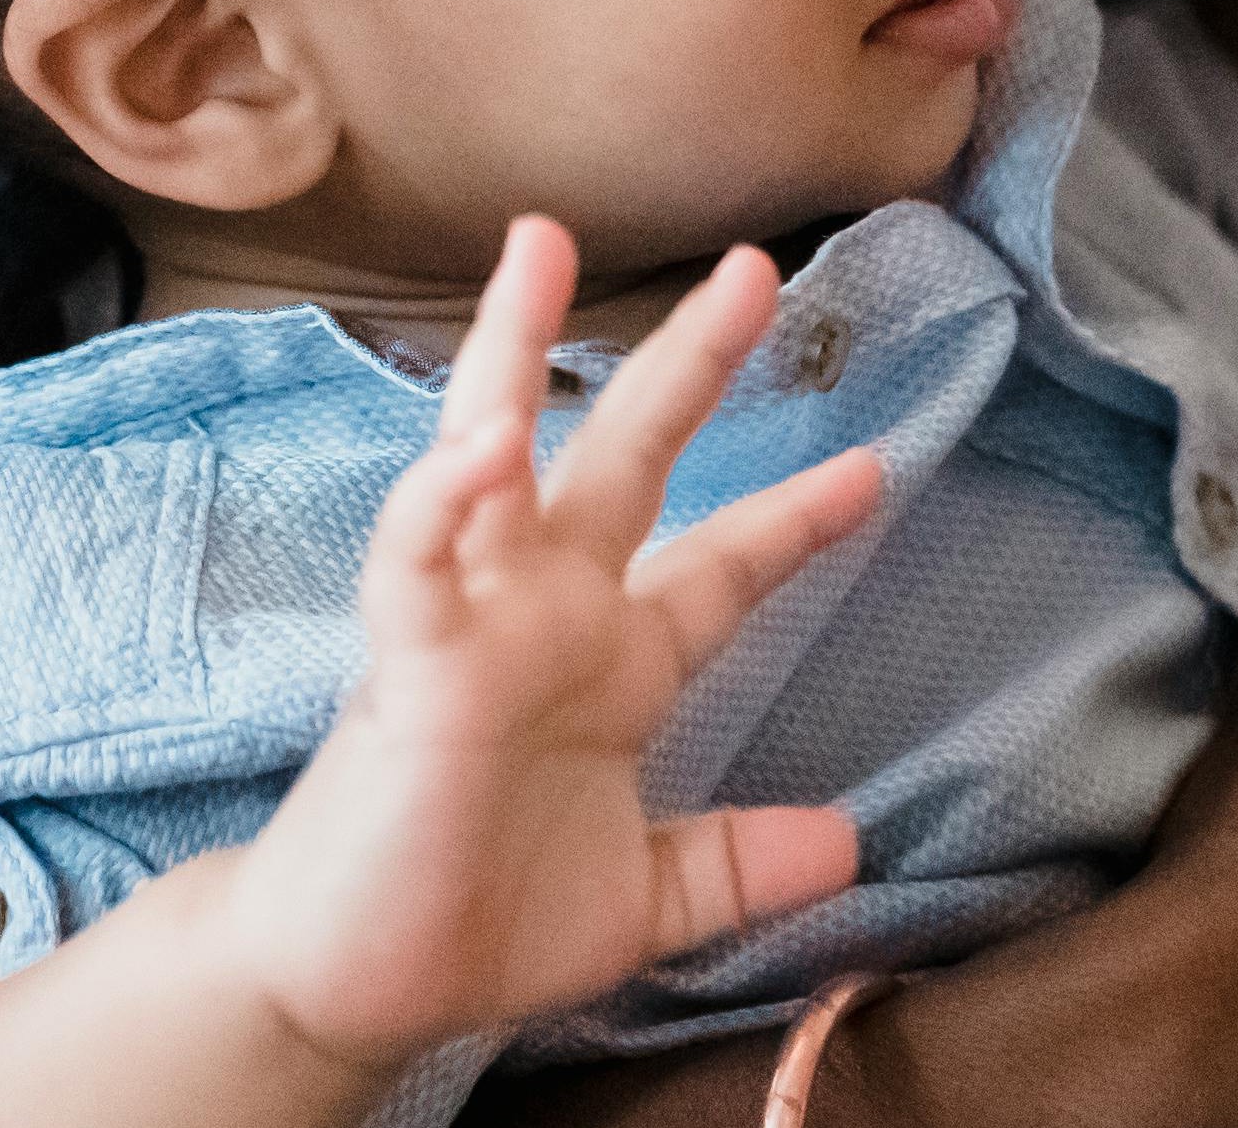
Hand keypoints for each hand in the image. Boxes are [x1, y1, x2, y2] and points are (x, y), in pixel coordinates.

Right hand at [221, 219, 889, 1073]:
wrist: (361, 989)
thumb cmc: (482, 923)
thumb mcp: (647, 899)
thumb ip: (738, 866)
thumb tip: (850, 849)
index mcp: (616, 666)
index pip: (723, 568)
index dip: (795, 518)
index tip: (876, 466)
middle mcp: (548, 617)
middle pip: (628, 458)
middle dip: (689, 363)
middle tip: (755, 268)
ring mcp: (475, 626)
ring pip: (494, 455)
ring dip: (516, 351)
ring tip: (541, 248)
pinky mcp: (409, 663)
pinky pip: (418, 560)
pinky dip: (445, 498)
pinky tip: (484, 442)